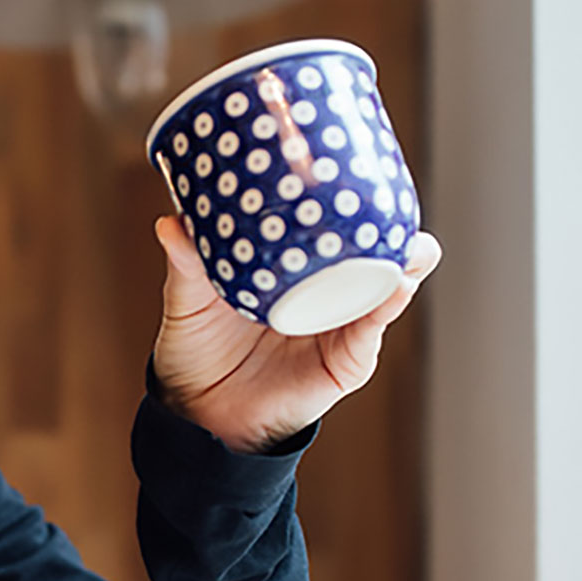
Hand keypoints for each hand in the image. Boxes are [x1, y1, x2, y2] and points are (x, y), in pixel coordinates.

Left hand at [151, 217, 442, 452]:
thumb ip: (187, 264)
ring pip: (388, 287)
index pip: (335, 229)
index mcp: (296, 269)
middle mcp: (326, 293)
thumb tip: (171, 222)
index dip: (357, 202)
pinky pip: (371, 331)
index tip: (365, 168)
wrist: (198, 412)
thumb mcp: (190, 301)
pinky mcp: (346, 361)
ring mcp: (341, 326)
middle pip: (377, 253)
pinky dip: (386, 307)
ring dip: (405, 262)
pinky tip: (395, 286)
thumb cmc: (198, 349)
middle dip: (396, 227)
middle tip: (393, 200)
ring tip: (410, 244)